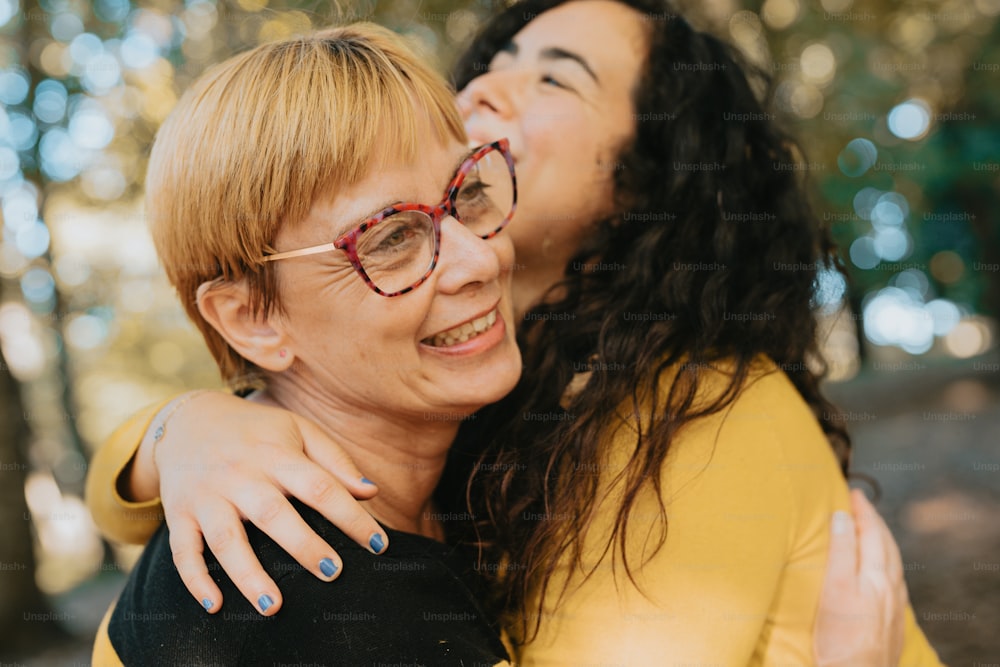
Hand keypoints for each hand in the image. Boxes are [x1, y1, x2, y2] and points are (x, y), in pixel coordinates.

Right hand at [147, 391, 385, 614]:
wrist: (187, 420)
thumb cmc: (255, 431)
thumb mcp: (298, 430)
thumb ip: (335, 461)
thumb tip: (370, 492)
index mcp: (276, 454)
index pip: (320, 486)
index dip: (351, 516)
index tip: (379, 544)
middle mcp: (240, 475)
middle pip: (273, 514)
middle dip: (304, 546)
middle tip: (333, 573)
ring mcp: (207, 496)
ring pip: (226, 539)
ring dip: (248, 575)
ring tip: (274, 606)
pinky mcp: (179, 513)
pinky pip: (183, 550)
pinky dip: (195, 579)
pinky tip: (215, 605)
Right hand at [814, 489, 905, 666]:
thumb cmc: (841, 637)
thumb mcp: (835, 588)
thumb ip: (840, 551)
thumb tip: (842, 517)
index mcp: (876, 575)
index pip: (872, 533)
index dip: (863, 511)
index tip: (853, 493)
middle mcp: (890, 587)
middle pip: (887, 545)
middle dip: (875, 522)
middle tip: (861, 505)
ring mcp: (894, 605)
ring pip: (893, 564)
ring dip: (882, 542)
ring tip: (871, 531)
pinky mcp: (892, 621)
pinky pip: (894, 581)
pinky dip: (885, 564)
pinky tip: (879, 571)